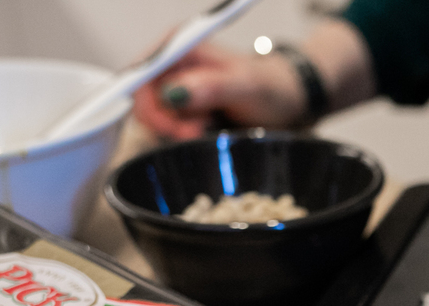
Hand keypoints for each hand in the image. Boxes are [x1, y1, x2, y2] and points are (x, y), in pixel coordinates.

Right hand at [133, 42, 303, 139]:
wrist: (287, 103)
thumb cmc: (271, 87)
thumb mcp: (247, 85)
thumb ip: (213, 87)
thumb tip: (177, 92)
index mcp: (180, 46)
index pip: (140, 76)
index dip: (150, 106)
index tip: (175, 128)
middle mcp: (172, 64)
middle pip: (144, 101)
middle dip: (168, 123)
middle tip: (199, 131)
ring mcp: (176, 87)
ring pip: (155, 119)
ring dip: (179, 131)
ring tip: (209, 127)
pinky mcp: (183, 109)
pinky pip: (168, 128)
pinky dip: (185, 135)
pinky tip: (207, 131)